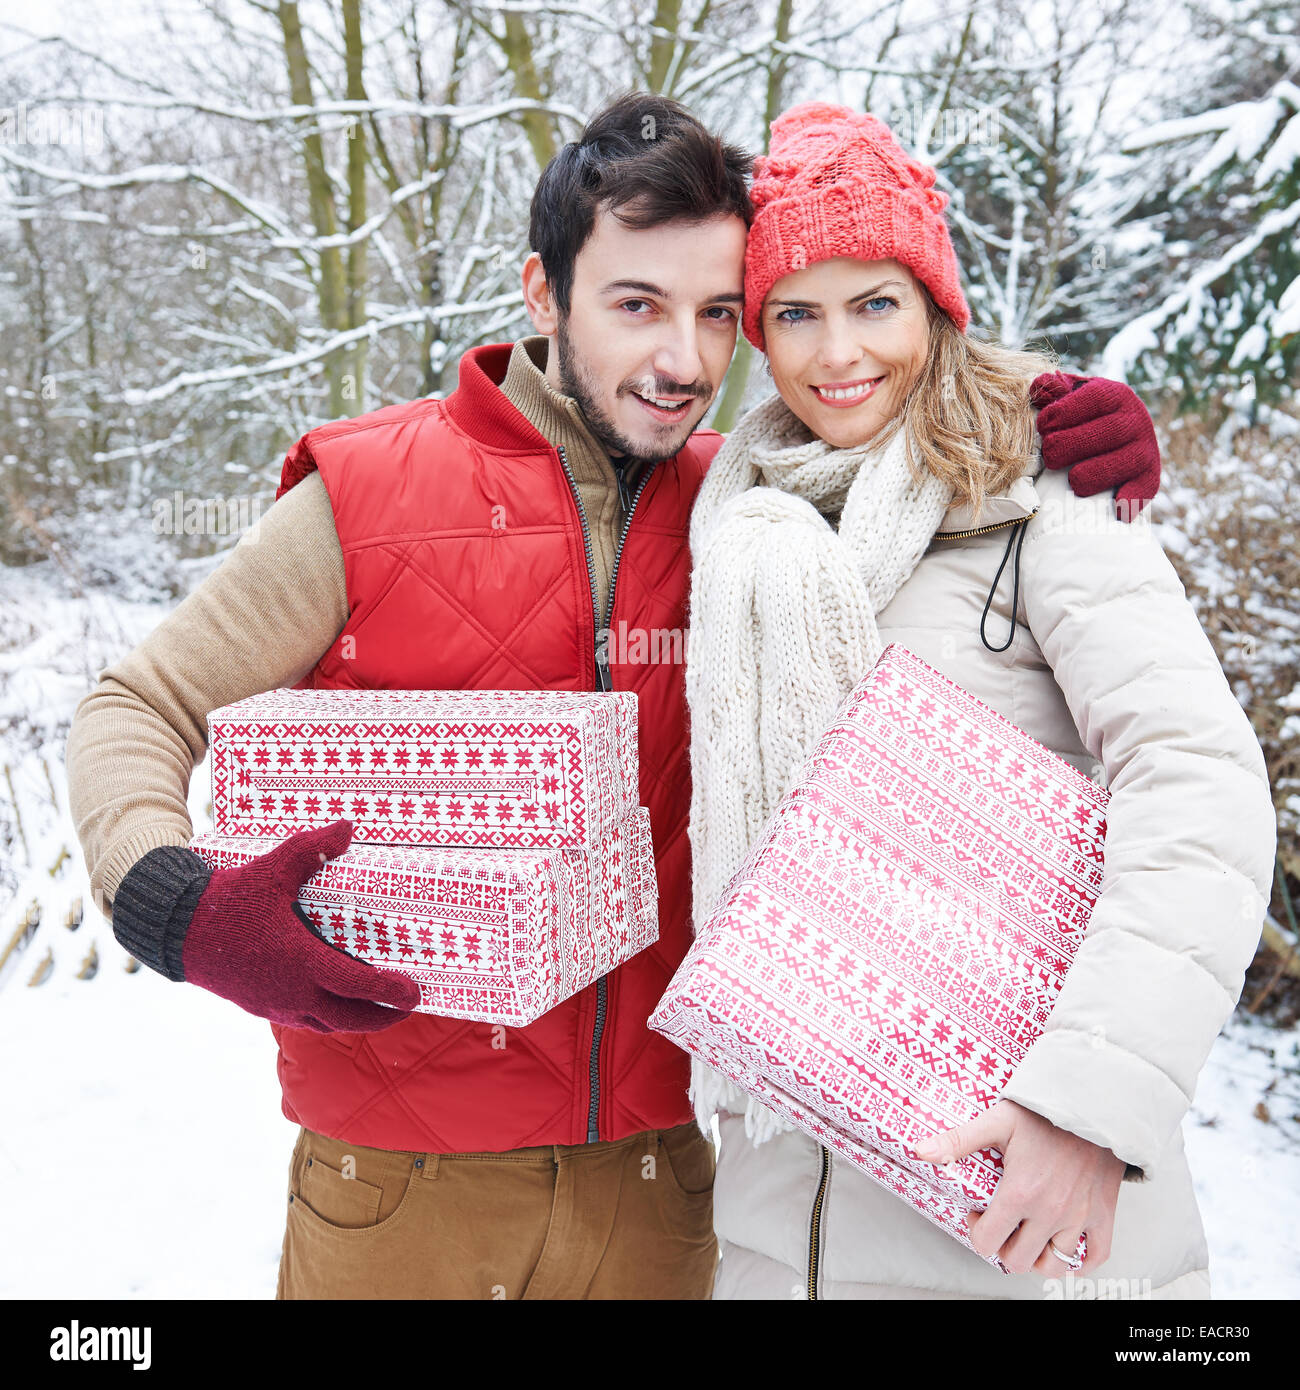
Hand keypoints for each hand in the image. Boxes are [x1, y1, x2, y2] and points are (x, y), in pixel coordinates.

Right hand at [183, 818, 421, 1032]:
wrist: (177, 931)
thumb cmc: (229, 900)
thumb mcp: (273, 869)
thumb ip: (312, 848)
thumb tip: (348, 827)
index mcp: (300, 961)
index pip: (358, 986)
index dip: (390, 993)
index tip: (414, 992)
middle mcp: (291, 991)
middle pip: (349, 1018)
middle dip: (382, 1017)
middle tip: (407, 1006)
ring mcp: (275, 1003)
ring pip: (326, 1025)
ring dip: (356, 1021)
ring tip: (377, 1009)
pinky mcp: (261, 1006)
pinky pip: (304, 1021)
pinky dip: (328, 1017)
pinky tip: (334, 1002)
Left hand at [911, 1098, 1124, 1275]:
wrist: (1093, 1103)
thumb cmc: (1044, 1110)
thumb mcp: (997, 1120)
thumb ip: (958, 1140)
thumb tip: (920, 1151)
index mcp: (1020, 1193)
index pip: (987, 1242)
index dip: (975, 1231)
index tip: (977, 1213)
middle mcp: (1050, 1212)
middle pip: (1018, 1261)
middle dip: (1002, 1248)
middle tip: (1001, 1226)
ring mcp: (1079, 1217)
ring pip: (1054, 1265)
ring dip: (1037, 1257)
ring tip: (1028, 1236)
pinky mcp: (1103, 1215)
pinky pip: (1095, 1256)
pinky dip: (1079, 1261)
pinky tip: (1062, 1245)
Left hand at [1030, 371, 1160, 520]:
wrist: (1110, 438)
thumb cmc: (1078, 417)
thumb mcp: (1067, 398)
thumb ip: (1053, 391)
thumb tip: (1039, 386)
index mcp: (1115, 395)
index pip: (1094, 398)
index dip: (1064, 413)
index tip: (1043, 426)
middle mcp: (1136, 419)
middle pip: (1106, 432)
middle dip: (1070, 446)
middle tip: (1050, 456)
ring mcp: (1145, 448)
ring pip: (1123, 462)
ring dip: (1092, 474)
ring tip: (1072, 480)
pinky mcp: (1150, 476)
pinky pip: (1145, 488)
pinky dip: (1132, 498)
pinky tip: (1115, 505)